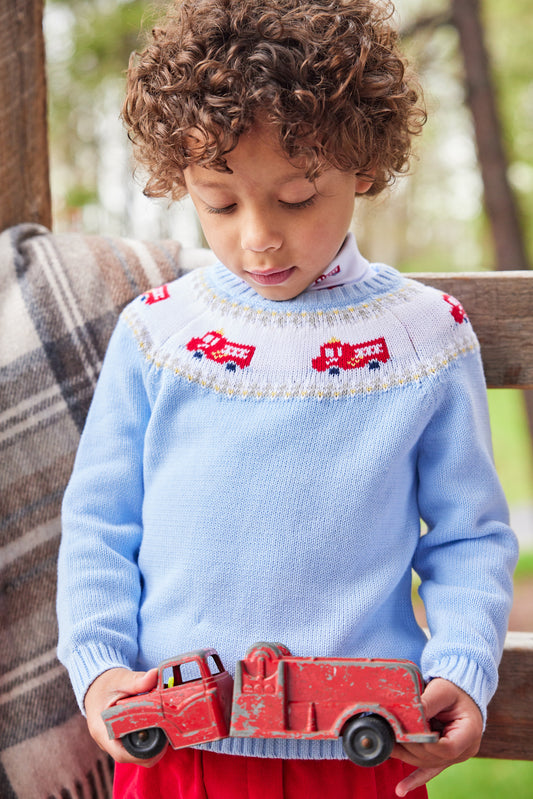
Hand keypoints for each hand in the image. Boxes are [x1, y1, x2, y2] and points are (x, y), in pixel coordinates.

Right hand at [84, 666, 163, 764]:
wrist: (95, 685)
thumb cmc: (105, 684)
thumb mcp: (120, 680)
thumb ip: (137, 680)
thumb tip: (155, 675)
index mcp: (101, 730)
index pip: (121, 754)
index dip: (142, 754)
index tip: (161, 743)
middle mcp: (105, 740)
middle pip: (130, 756)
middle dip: (151, 751)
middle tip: (168, 736)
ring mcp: (111, 740)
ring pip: (133, 752)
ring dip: (149, 746)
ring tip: (165, 731)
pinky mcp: (118, 737)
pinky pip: (133, 745)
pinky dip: (146, 739)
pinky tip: (158, 728)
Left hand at [393, 678, 482, 795]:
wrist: (461, 695)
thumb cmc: (454, 691)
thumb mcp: (443, 690)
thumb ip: (428, 702)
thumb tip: (409, 712)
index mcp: (469, 733)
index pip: (447, 748)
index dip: (425, 743)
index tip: (406, 732)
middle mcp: (464, 750)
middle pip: (434, 757)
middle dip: (410, 747)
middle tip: (389, 735)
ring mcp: (454, 757)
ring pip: (427, 764)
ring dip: (405, 756)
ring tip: (385, 747)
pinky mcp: (443, 758)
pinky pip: (428, 771)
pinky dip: (414, 780)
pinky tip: (401, 789)